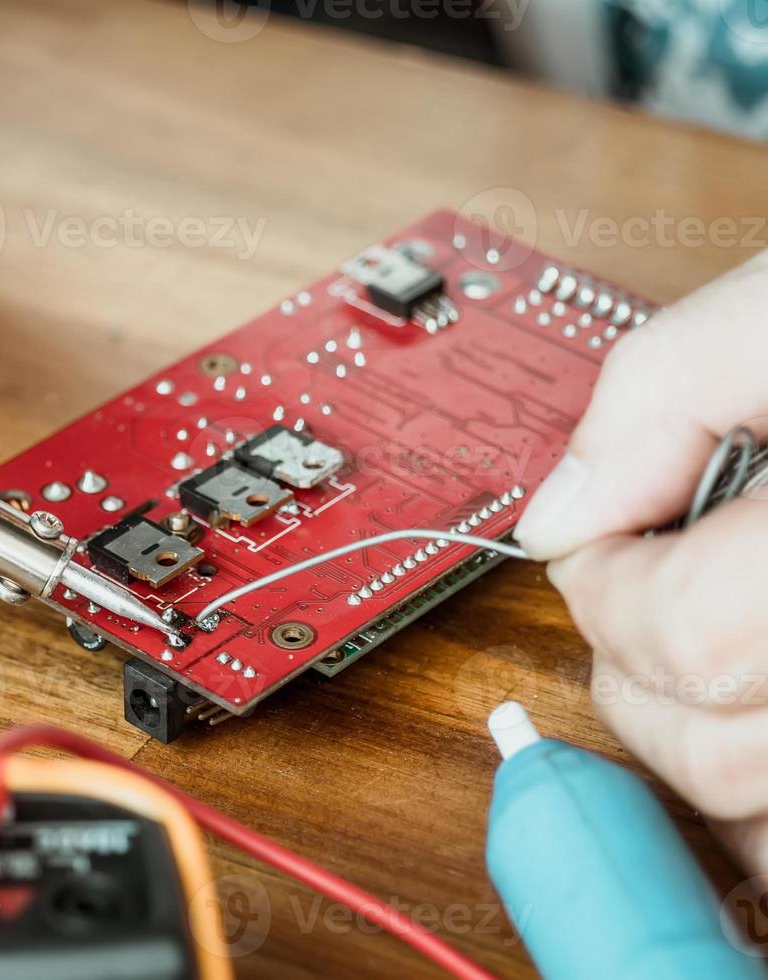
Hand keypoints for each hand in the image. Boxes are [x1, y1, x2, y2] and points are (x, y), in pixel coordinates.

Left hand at [516, 250, 767, 873]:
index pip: (688, 634)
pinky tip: (756, 698)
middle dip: (639, 670)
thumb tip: (559, 519)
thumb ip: (664, 393)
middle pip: (718, 753)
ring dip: (703, 738)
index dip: (609, 588)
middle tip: (654, 592)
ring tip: (725, 636)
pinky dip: (760, 796)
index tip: (606, 544)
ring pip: (763, 819)